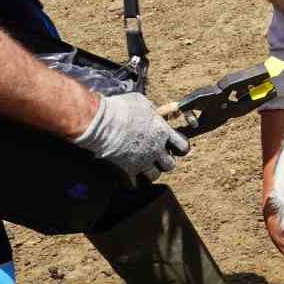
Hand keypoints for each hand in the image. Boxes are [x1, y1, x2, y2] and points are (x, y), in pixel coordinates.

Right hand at [72, 91, 189, 181]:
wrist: (102, 122)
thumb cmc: (121, 108)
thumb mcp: (143, 103)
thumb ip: (152, 112)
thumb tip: (153, 113)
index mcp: (162, 131)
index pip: (182, 145)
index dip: (179, 146)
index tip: (175, 146)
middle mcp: (156, 148)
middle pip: (170, 164)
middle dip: (165, 161)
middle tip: (158, 157)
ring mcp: (143, 160)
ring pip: (155, 175)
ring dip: (151, 170)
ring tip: (144, 165)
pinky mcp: (128, 168)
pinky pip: (136, 181)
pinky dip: (134, 179)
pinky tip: (130, 172)